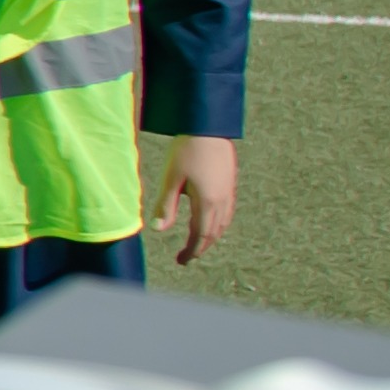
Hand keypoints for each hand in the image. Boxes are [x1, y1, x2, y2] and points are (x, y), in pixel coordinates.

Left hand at [156, 137, 239, 269]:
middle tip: (185, 258)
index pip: (200, 236)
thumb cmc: (186, 151)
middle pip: (213, 233)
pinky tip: (209, 223)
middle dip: (200, 248)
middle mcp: (222, 201)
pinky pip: (227, 213)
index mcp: (207, 202)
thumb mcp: (171, 179)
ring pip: (222, 224)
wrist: (209, 128)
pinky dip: (217, 225)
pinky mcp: (230, 185)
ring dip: (210, 238)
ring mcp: (229, 193)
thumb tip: (159, 230)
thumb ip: (165, 206)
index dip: (191, 251)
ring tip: (196, 245)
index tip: (181, 261)